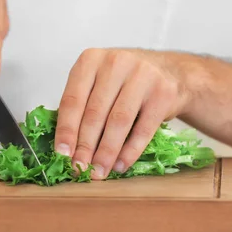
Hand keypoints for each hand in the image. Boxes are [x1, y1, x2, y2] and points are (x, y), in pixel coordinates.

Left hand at [53, 48, 190, 179]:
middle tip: (80, 169)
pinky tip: (120, 165)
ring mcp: (142, 75)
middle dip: (85, 146)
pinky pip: (143, 128)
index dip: (66, 130)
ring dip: (106, 152)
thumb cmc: (125, 80)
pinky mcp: (163, 92)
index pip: (72, 100)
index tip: (62, 154)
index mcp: (91, 60)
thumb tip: (66, 147)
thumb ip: (82, 105)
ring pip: (118, 121)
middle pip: (94, 113)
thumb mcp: (98, 81)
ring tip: (99, 172)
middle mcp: (115, 63)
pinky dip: (130, 151)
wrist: (170, 71)